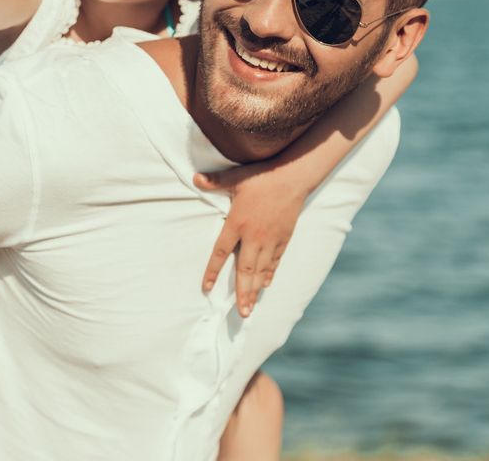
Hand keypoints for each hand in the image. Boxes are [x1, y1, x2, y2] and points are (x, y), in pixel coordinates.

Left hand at [195, 164, 305, 317]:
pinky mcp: (284, 237)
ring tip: (251, 307)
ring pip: (261, 269)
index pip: (221, 252)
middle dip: (242, 292)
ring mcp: (271, 239)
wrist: (293, 176)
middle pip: (244, 269)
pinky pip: (275, 260)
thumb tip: (195, 178)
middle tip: (241, 313)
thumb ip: (215, 182)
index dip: (213, 271)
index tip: (206, 288)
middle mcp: (254, 236)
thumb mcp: (236, 178)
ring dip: (255, 289)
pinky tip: (264, 284)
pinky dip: (269, 273)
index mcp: (238, 223)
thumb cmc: (262, 177)